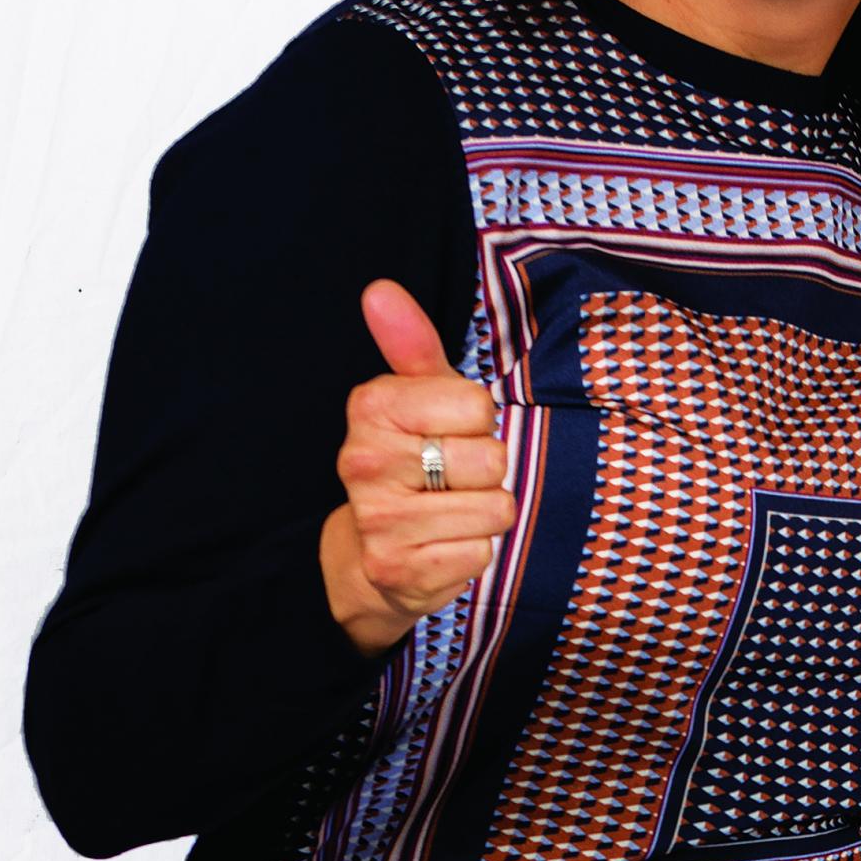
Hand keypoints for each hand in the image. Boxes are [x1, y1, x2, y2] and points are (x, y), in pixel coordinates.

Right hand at [321, 281, 514, 654]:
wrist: (373, 555)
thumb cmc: (413, 461)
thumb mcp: (415, 397)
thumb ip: (410, 344)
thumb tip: (380, 289)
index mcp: (370, 408)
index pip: (476, 404)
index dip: (477, 421)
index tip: (449, 432)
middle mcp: (365, 462)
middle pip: (491, 458)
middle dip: (486, 470)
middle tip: (452, 479)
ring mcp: (381, 520)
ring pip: (495, 509)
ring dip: (486, 514)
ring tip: (452, 512)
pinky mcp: (402, 570)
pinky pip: (482, 552)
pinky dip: (475, 551)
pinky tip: (445, 545)